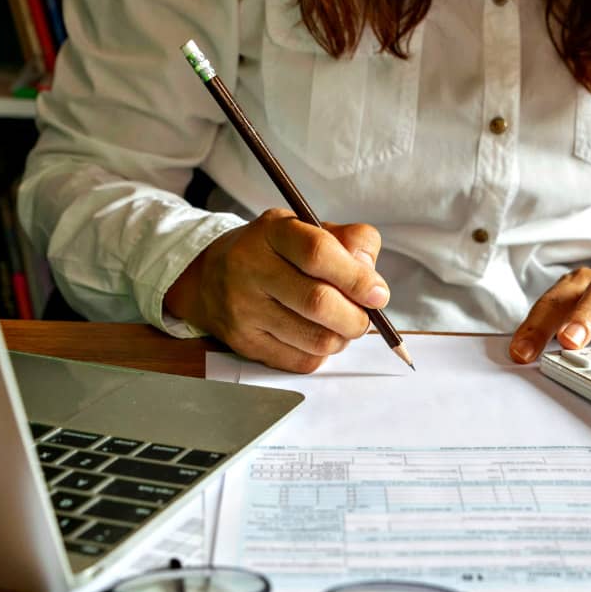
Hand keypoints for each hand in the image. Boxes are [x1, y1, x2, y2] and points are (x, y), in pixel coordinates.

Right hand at [165, 209, 389, 372]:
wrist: (212, 278)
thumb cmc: (275, 253)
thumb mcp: (310, 230)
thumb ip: (350, 243)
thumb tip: (372, 281)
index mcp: (272, 231)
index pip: (318, 253)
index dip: (357, 278)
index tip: (378, 294)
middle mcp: (250, 268)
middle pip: (318, 302)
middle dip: (356, 317)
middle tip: (364, 317)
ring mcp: (243, 308)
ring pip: (315, 339)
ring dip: (342, 337)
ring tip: (340, 325)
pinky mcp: (244, 342)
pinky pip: (302, 361)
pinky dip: (321, 353)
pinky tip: (316, 335)